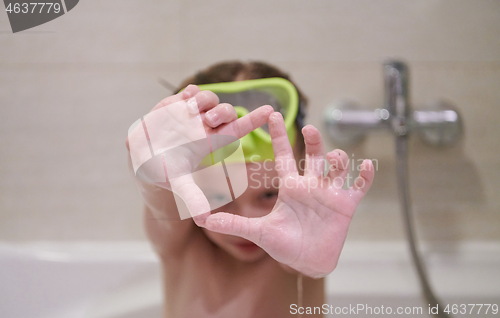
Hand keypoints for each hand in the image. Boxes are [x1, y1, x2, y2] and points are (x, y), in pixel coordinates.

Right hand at [126, 85, 273, 221]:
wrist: (141, 158)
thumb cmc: (163, 172)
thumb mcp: (178, 183)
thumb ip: (192, 197)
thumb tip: (203, 219)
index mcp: (211, 142)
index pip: (238, 129)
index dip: (254, 120)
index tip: (270, 111)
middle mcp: (205, 126)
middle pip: (225, 112)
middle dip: (222, 112)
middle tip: (209, 119)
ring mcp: (191, 114)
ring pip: (209, 99)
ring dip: (205, 100)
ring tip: (192, 109)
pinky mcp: (177, 105)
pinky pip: (190, 92)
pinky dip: (191, 92)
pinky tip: (186, 96)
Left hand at [202, 112, 374, 277]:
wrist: (307, 262)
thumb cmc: (284, 245)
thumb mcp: (259, 232)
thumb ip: (233, 224)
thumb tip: (202, 219)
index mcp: (291, 187)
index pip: (283, 156)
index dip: (278, 136)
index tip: (272, 114)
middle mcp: (311, 185)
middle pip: (313, 156)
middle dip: (312, 142)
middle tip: (308, 129)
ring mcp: (329, 194)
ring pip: (337, 167)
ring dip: (338, 159)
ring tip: (335, 159)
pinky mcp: (346, 206)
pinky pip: (358, 187)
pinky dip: (364, 177)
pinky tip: (366, 166)